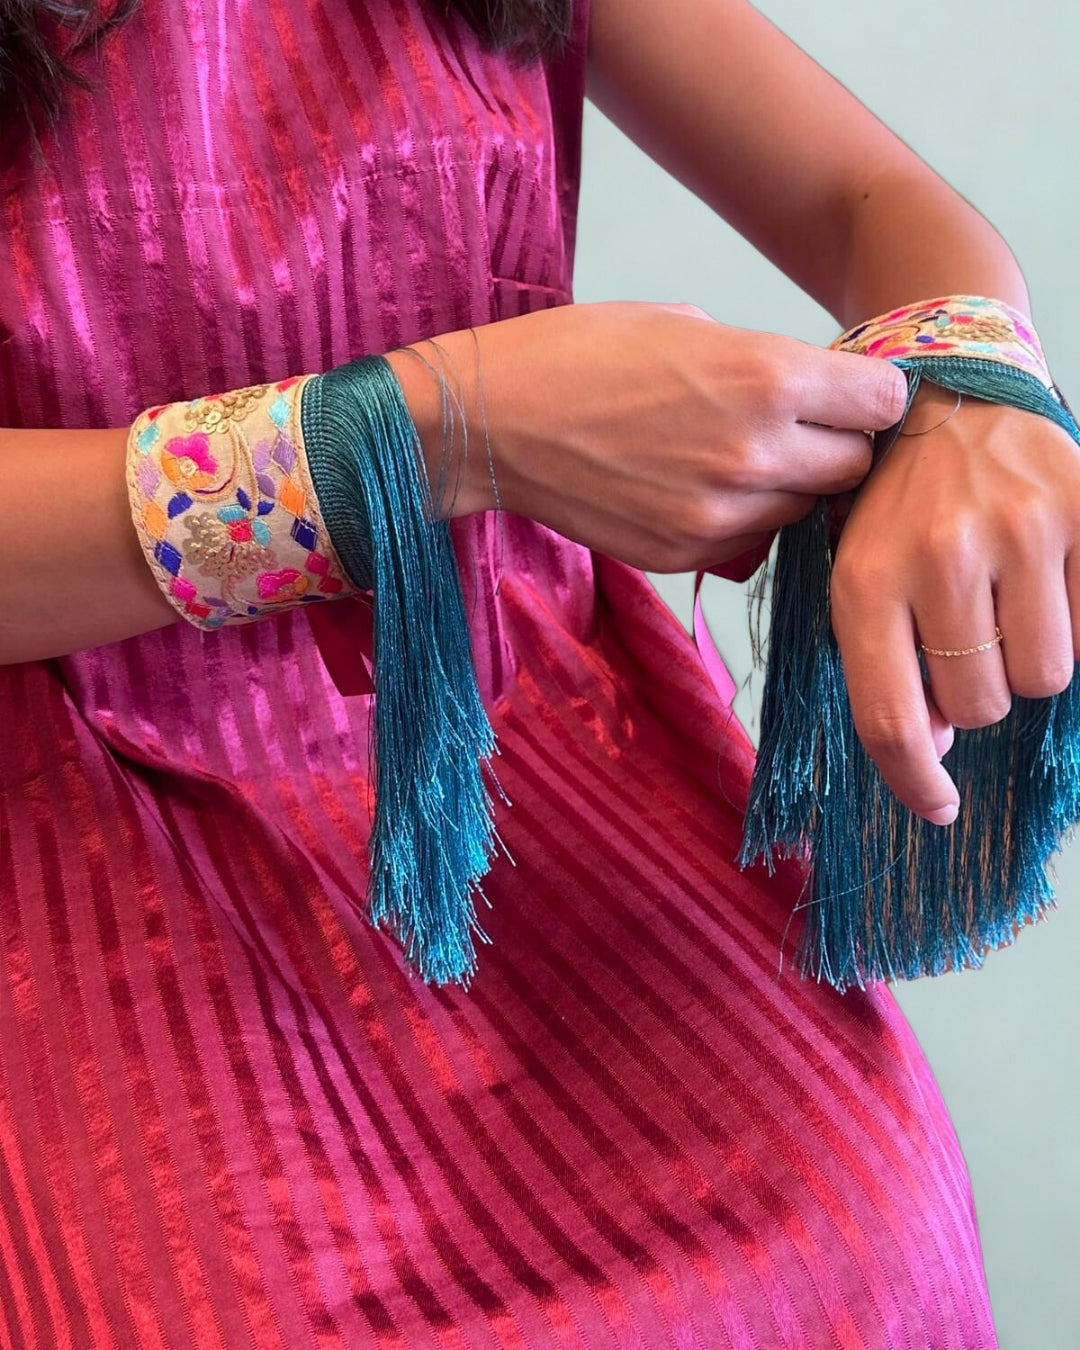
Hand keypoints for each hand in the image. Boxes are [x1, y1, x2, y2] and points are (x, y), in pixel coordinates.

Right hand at [386, 300, 907, 570]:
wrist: (490, 421)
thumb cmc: (579, 353)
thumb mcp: (686, 324)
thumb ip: (764, 362)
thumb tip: (811, 393)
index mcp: (766, 377)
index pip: (885, 401)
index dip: (869, 394)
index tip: (849, 392)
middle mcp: (757, 454)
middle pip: (855, 467)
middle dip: (836, 445)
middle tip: (797, 427)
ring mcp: (721, 515)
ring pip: (804, 511)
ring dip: (789, 487)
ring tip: (733, 456)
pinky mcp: (686, 554)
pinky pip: (751, 541)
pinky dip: (741, 518)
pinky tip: (695, 487)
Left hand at [829, 382, 1079, 823]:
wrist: (950, 396)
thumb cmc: (895, 505)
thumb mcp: (859, 575)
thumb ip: (882, 661)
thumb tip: (938, 743)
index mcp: (865, 579)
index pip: (890, 718)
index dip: (916, 782)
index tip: (940, 808)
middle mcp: (940, 555)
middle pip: (979, 708)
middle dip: (974, 694)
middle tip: (968, 641)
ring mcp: (1019, 529)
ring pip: (1045, 676)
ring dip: (1027, 662)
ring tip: (1006, 608)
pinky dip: (1074, 621)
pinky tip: (1045, 582)